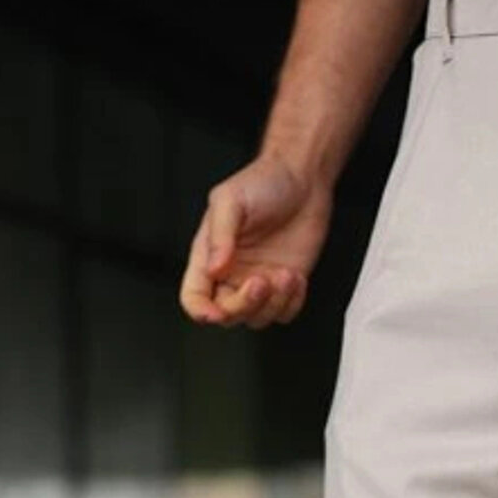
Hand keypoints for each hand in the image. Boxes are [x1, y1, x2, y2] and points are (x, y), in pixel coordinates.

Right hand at [179, 153, 333, 327]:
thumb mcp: (231, 201)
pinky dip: (291, 303)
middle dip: (244, 305)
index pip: (195, 297)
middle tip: (261, 281)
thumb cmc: (263, 182)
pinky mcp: (285, 285)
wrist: (303, 179)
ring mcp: (259, 281)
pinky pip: (284, 313)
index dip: (202, 311)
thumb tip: (214, 269)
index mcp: (209, 256)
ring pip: (257, 318)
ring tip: (284, 274)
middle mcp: (232, 274)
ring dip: (273, 303)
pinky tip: (295, 278)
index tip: (217, 312)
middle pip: (227, 314)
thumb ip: (220, 235)